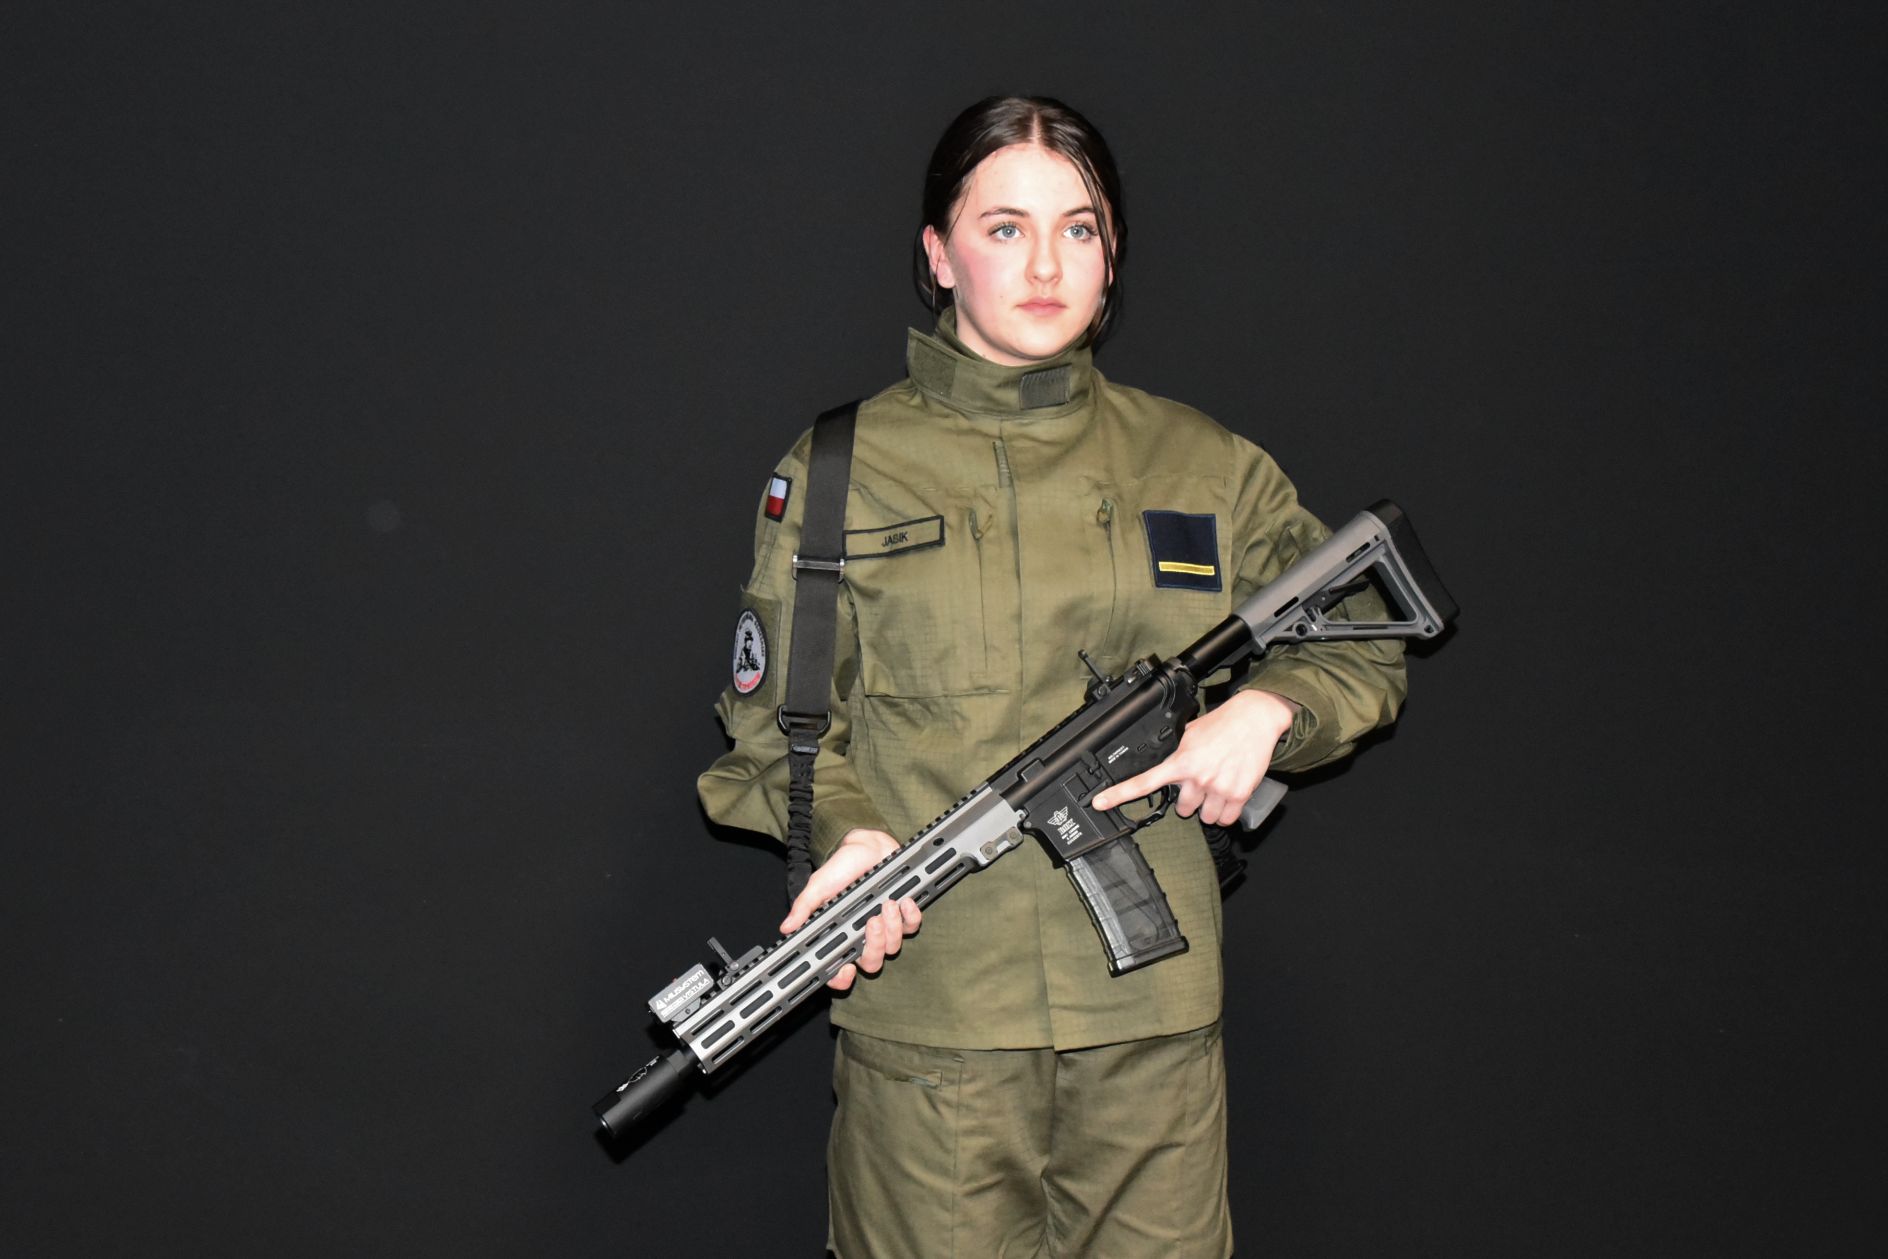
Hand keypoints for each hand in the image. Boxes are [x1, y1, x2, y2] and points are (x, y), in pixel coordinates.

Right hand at [779, 828, 921, 990]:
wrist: (865, 846)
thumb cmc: (841, 868)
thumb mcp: (818, 886)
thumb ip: (804, 908)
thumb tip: (787, 928)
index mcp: (841, 936)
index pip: (840, 969)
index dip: (843, 978)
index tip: (847, 969)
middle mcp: (863, 936)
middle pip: (872, 963)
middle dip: (874, 946)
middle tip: (872, 922)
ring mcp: (886, 927)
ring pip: (893, 946)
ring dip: (892, 927)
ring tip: (887, 904)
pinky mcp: (904, 914)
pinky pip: (912, 926)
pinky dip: (911, 916)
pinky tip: (904, 901)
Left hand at [1091, 689, 1298, 826]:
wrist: (1255, 718)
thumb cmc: (1223, 724)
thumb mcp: (1190, 734)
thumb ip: (1177, 753)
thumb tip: (1167, 764)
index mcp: (1181, 761)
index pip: (1144, 782)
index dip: (1118, 795)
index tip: (1100, 803)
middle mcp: (1197, 777)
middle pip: (1183, 809)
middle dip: (1190, 799)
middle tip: (1200, 783)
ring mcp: (1218, 788)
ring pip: (1205, 817)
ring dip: (1209, 807)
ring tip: (1217, 787)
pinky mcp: (1239, 794)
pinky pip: (1226, 819)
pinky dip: (1226, 812)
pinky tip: (1228, 796)